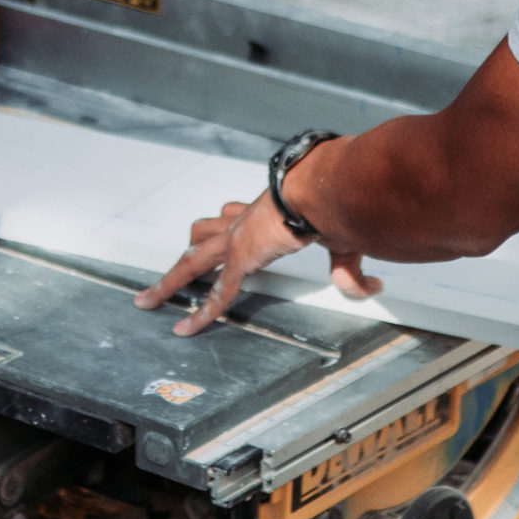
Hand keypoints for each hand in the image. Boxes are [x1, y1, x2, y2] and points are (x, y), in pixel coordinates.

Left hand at [133, 199, 381, 335]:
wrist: (323, 190)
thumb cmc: (332, 202)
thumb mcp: (341, 239)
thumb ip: (348, 268)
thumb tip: (369, 286)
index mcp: (261, 212)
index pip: (232, 217)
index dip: (222, 224)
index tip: (217, 224)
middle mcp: (241, 222)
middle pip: (201, 236)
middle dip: (185, 256)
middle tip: (169, 271)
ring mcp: (236, 240)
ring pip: (191, 262)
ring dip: (169, 282)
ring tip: (149, 300)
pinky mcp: (241, 257)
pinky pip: (216, 291)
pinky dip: (201, 313)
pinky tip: (186, 328)